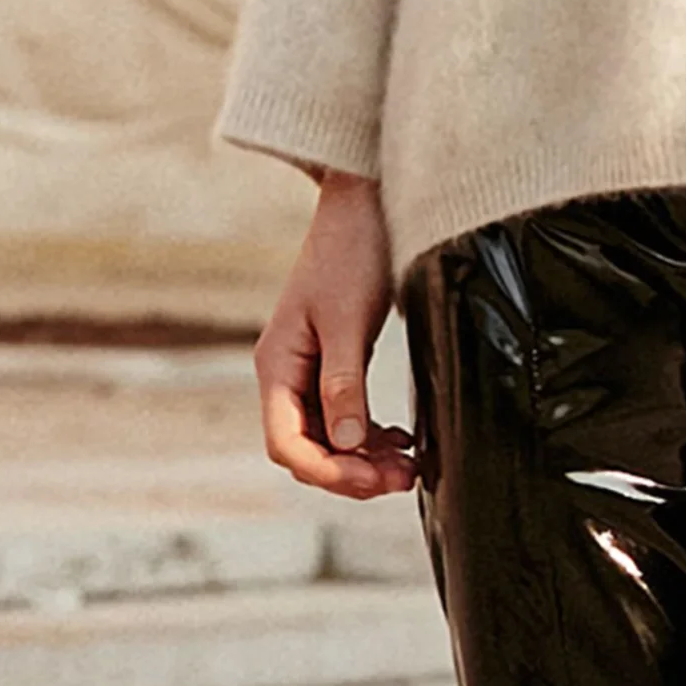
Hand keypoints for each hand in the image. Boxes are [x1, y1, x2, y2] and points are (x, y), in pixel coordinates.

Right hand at [254, 171, 415, 499]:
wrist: (364, 205)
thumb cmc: (351, 251)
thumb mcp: (348, 321)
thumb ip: (345, 384)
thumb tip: (347, 444)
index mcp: (277, 364)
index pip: (287, 445)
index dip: (328, 473)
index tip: (372, 481)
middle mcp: (287, 374)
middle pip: (307, 451)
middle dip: (351, 473)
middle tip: (402, 479)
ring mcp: (310, 373)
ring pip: (330, 441)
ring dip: (365, 462)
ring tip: (408, 467)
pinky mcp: (335, 367)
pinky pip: (347, 421)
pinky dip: (372, 440)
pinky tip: (400, 443)